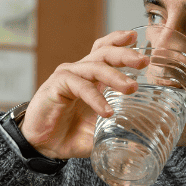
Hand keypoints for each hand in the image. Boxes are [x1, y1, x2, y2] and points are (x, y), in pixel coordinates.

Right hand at [19, 29, 146, 159]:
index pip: (105, 51)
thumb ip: (118, 130)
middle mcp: (80, 72)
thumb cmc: (70, 134)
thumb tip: (142, 143)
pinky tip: (107, 112)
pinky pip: (80, 86)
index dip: (120, 42)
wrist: (42, 146)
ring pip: (94, 67)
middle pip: (104, 53)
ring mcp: (67, 77)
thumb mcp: (100, 131)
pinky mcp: (56, 86)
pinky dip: (95, 97)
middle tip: (143, 62)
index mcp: (91, 77)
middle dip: (125, 54)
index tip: (137, 39)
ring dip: (115, 76)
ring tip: (131, 88)